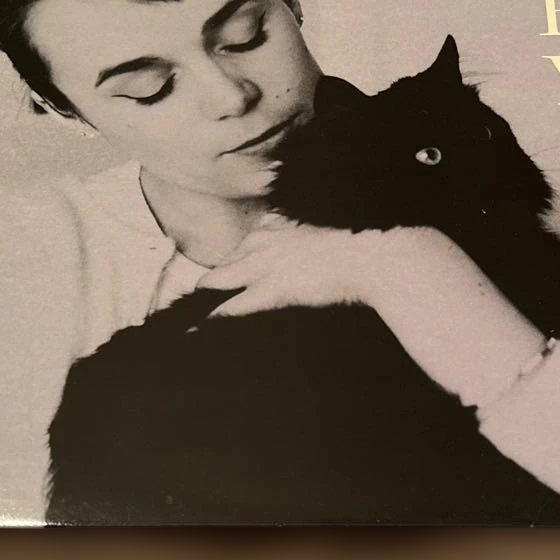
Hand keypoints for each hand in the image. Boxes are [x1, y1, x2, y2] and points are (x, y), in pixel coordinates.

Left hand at [196, 214, 548, 408]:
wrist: (386, 256)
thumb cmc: (376, 251)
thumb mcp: (346, 242)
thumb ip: (328, 250)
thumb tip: (328, 264)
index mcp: (288, 228)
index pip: (248, 245)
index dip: (231, 267)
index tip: (217, 281)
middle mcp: (271, 241)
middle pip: (226, 263)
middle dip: (202, 284)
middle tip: (176, 304)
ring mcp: (270, 264)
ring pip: (220, 281)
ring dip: (197, 301)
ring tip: (173, 320)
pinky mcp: (275, 288)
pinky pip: (232, 306)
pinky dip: (211, 319)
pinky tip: (192, 330)